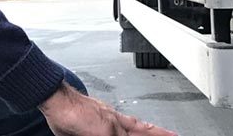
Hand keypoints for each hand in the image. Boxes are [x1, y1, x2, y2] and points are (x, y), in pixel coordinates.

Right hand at [39, 82, 176, 135]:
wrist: (58, 99)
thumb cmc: (65, 112)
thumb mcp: (85, 127)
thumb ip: (96, 130)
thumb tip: (94, 130)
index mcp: (111, 119)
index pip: (137, 126)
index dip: (151, 130)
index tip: (164, 132)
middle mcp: (114, 121)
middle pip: (143, 129)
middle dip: (159, 134)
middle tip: (175, 135)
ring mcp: (112, 126)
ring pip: (136, 134)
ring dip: (152, 134)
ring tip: (170, 135)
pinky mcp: (106, 131)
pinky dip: (134, 134)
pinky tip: (151, 133)